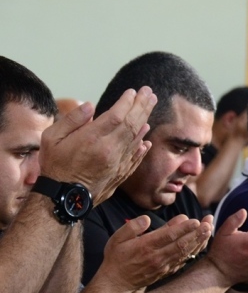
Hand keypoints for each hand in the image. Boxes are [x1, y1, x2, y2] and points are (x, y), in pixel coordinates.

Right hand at [40, 87, 156, 204]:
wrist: (64, 200)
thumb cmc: (55, 167)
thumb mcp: (52, 138)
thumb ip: (72, 120)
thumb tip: (91, 106)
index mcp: (92, 139)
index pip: (116, 116)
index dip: (126, 102)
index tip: (132, 91)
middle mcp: (110, 150)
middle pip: (132, 124)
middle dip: (142, 106)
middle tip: (149, 92)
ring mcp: (118, 163)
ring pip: (136, 139)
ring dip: (145, 120)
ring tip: (150, 106)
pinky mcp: (121, 174)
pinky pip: (136, 157)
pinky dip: (142, 146)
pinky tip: (147, 137)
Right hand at [98, 214, 212, 290]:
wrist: (116, 283)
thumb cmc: (116, 258)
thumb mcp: (117, 238)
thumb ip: (132, 227)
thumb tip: (147, 219)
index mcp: (145, 247)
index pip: (168, 236)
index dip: (183, 228)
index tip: (195, 220)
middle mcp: (157, 257)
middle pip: (181, 244)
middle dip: (196, 234)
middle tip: (208, 223)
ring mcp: (163, 266)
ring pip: (185, 253)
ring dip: (198, 241)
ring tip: (209, 230)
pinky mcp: (166, 271)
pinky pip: (183, 260)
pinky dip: (194, 252)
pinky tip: (201, 244)